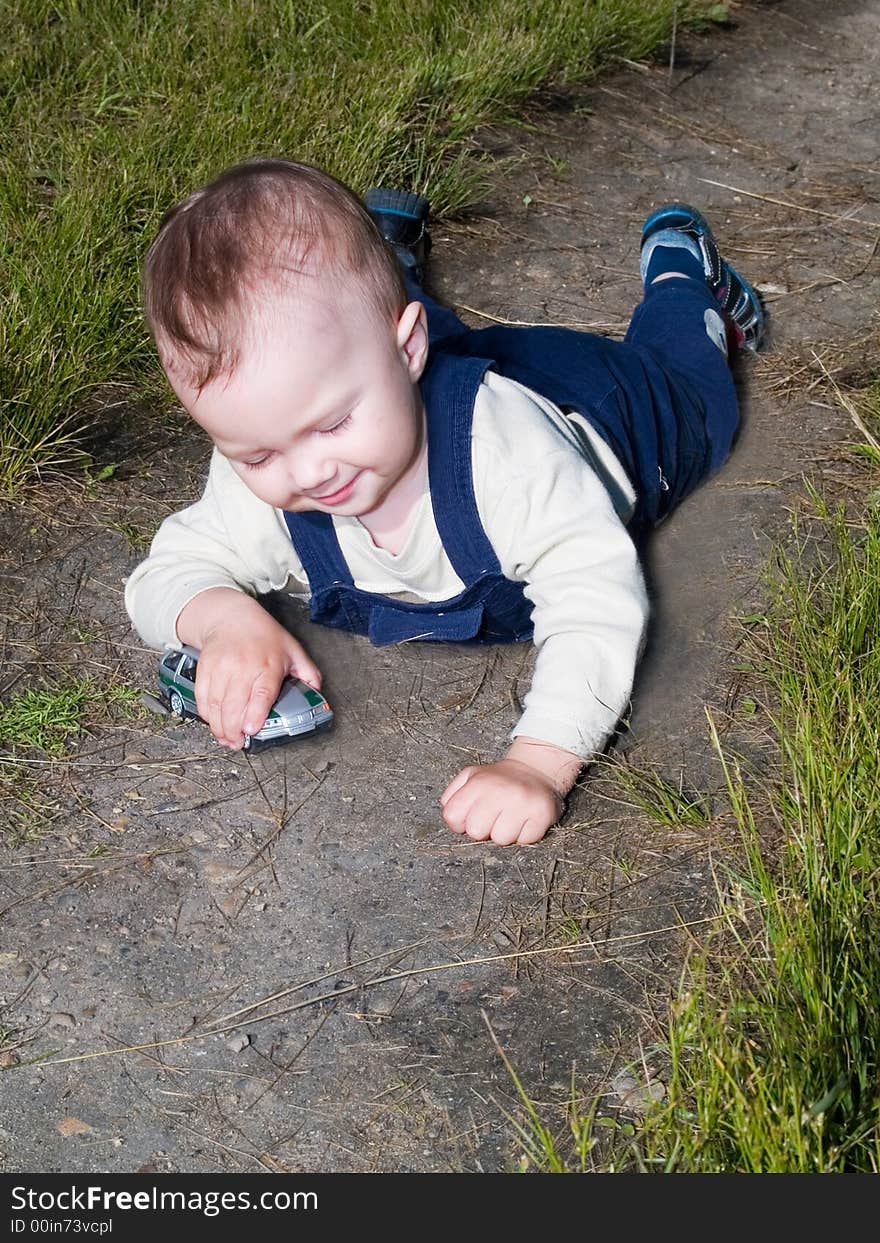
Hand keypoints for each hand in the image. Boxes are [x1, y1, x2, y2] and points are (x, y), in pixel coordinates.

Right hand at [176, 588, 320, 748]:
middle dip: (233, 730)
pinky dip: (206, 714)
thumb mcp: (293, 650)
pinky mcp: (205, 668)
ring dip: (219, 727)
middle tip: (238, 743)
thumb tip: (317, 692)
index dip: (255, 714)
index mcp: (267, 664)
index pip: (261, 693)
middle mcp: (242, 666)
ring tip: (226, 739)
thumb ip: (307, 673)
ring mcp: (221, 667)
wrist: (232, 616)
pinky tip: (214, 723)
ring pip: (215, 704)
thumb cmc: (264, 635)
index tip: (252, 730)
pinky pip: (202, 697)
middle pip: (234, 704)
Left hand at [439, 738, 582, 845]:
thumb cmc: (499, 779)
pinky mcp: (542, 814)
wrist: (535, 770)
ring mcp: (522, 803)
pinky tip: (524, 820)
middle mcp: (500, 791)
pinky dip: (524, 834)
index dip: (459, 822)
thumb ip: (453, 793)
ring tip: (509, 818)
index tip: (470, 816)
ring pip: (501, 840)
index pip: (452, 816)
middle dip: (483, 829)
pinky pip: (525, 841)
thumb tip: (448, 812)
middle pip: (476, 832)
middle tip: (493, 817)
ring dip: (505, 833)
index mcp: (479, 782)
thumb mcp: (471, 776)